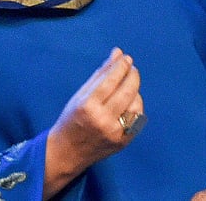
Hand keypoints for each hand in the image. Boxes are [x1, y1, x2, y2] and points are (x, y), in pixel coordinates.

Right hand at [43, 48, 143, 197]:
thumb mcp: (80, 95)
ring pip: (136, 105)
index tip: (126, 58)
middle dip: (133, 76)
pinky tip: (130, 101)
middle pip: (126, 92)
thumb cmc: (71, 119)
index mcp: (87, 106)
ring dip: (136, 91)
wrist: (68, 151)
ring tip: (129, 85)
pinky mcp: (124, 141)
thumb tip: (117, 54)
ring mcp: (115, 132)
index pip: (110, 81)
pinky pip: (137, 119)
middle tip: (132, 67)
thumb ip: (100, 75)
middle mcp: (103, 120)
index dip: (120, 67)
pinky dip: (136, 107)